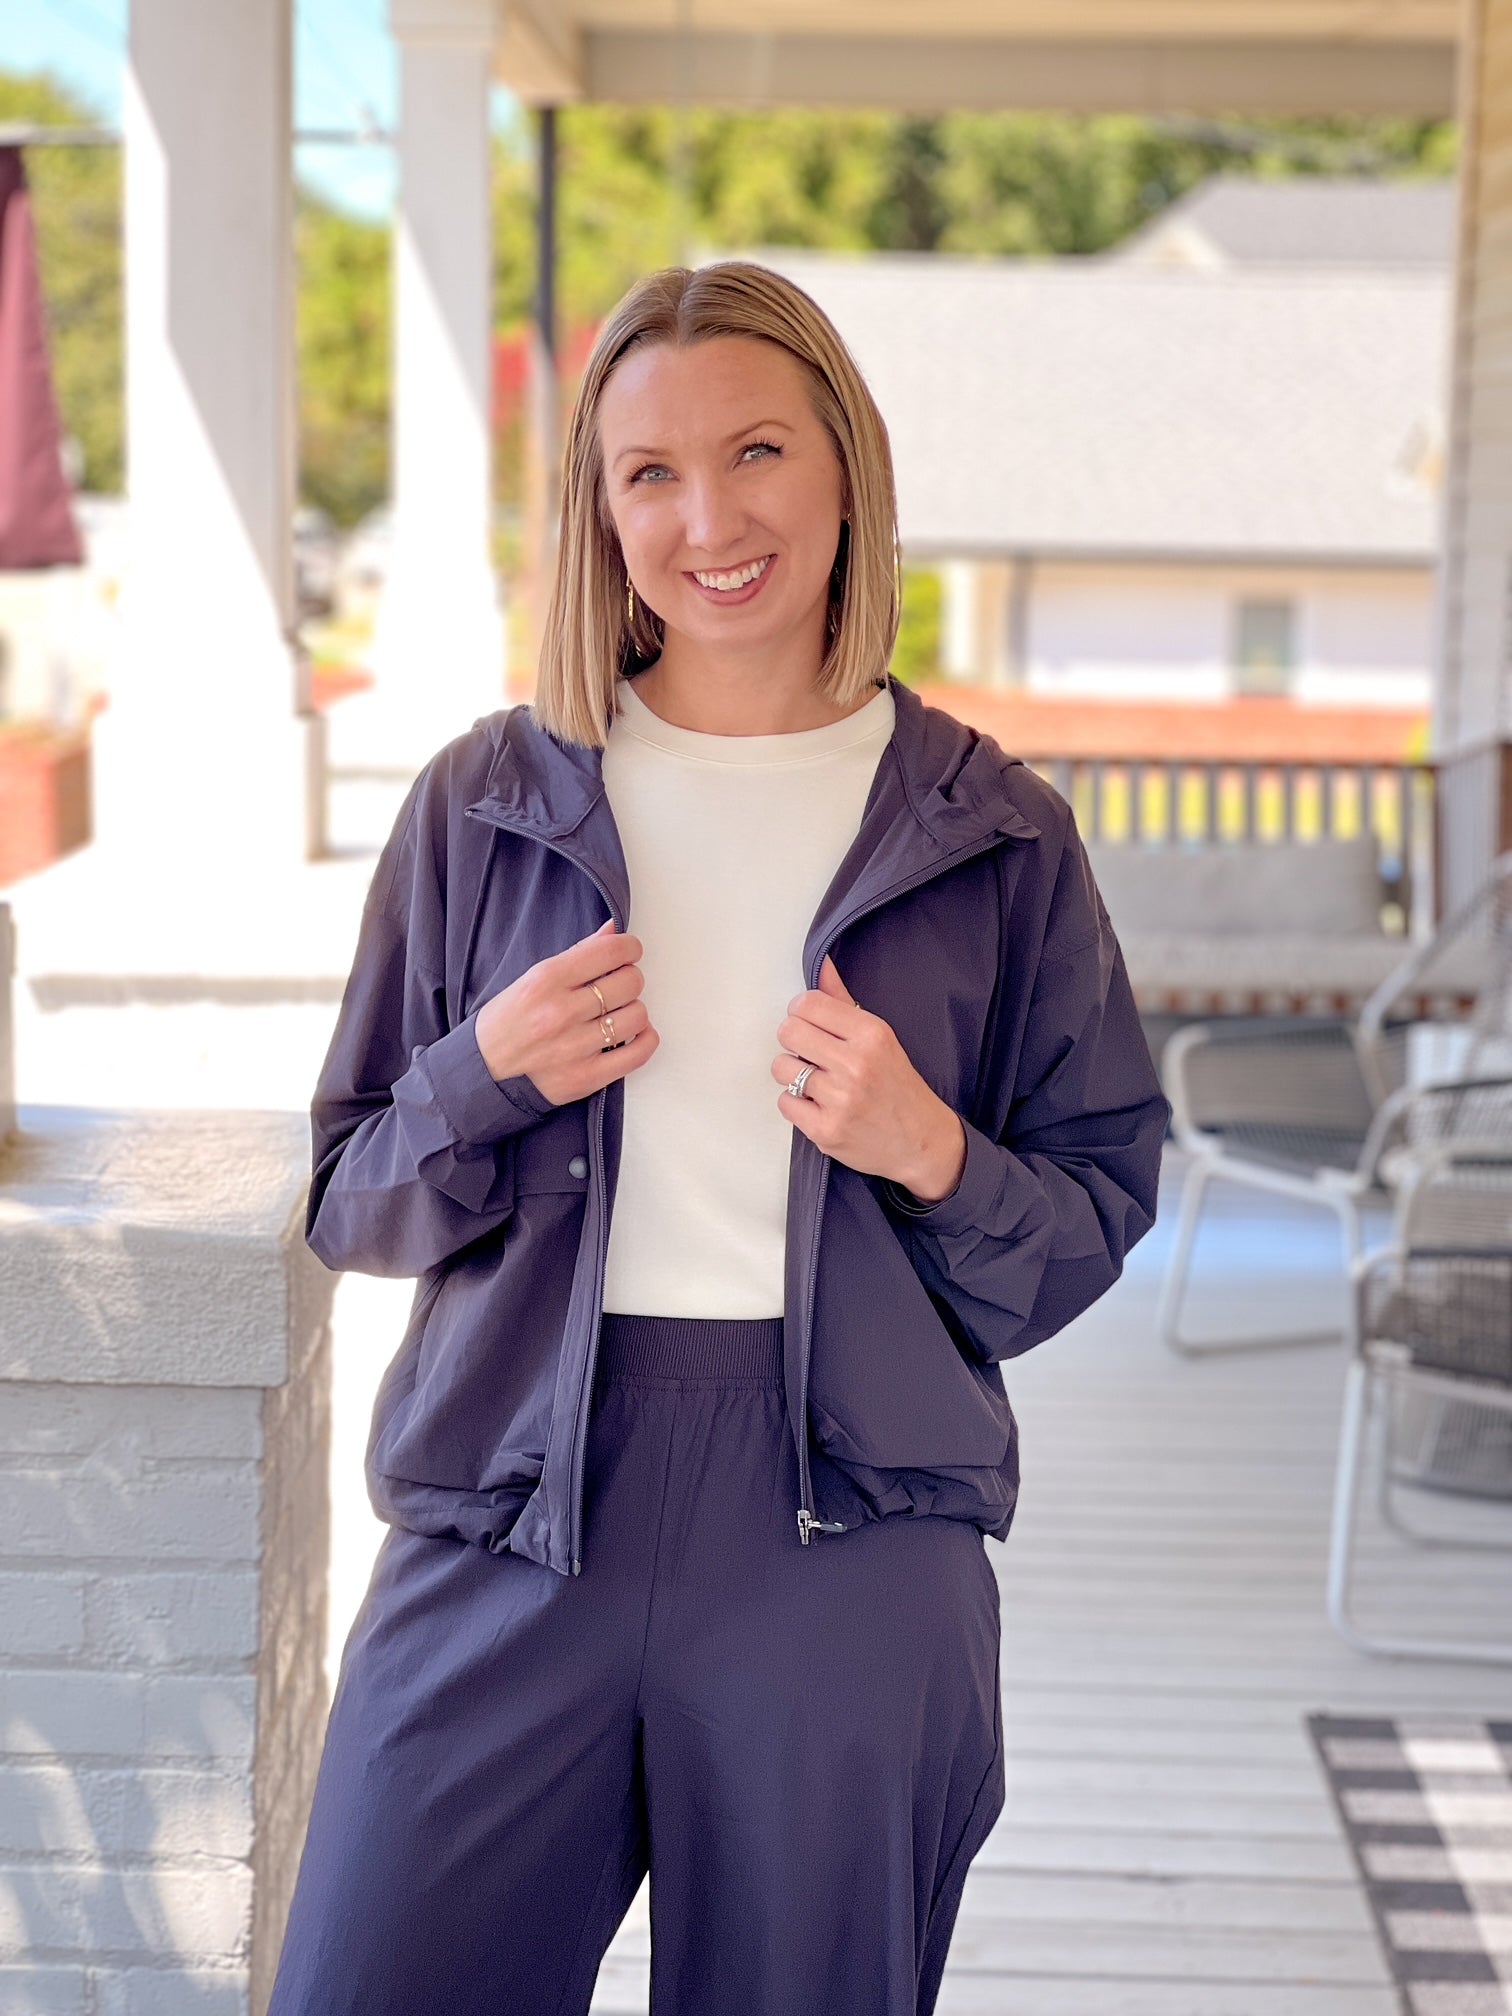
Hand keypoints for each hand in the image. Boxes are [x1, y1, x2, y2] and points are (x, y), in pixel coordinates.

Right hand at [475, 920, 659, 1106]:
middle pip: (630, 982)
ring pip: (637, 1015)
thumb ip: (578, 954)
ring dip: (634, 1011)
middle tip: (617, 986)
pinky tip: (632, 1033)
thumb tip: (613, 931)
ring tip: (617, 1014)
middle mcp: (561, 1012)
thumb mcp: (533, 978)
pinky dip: (644, 1039)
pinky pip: (639, 1052)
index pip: (611, 951)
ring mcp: (575, 1047)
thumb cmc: (509, 1021)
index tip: (628, 953)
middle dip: (629, 979)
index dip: (629, 948)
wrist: (485, 1071)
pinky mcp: (586, 1077)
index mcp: (546, 980)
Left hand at [772, 955, 966, 1201]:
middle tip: (811, 1053)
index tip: (810, 1023)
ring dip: (793, 1073)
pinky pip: (785, 1103)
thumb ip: (843, 1002)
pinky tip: (818, 1104)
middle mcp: (855, 1065)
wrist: (921, 1142)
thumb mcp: (880, 1038)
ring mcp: (840, 1100)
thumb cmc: (899, 1087)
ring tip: (816, 1081)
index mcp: (871, 1035)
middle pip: (789, 1032)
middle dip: (795, 1041)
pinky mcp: (826, 1130)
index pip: (808, 1004)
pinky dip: (797, 1104)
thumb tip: (821, 966)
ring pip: (781, 1068)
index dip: (801, 1012)